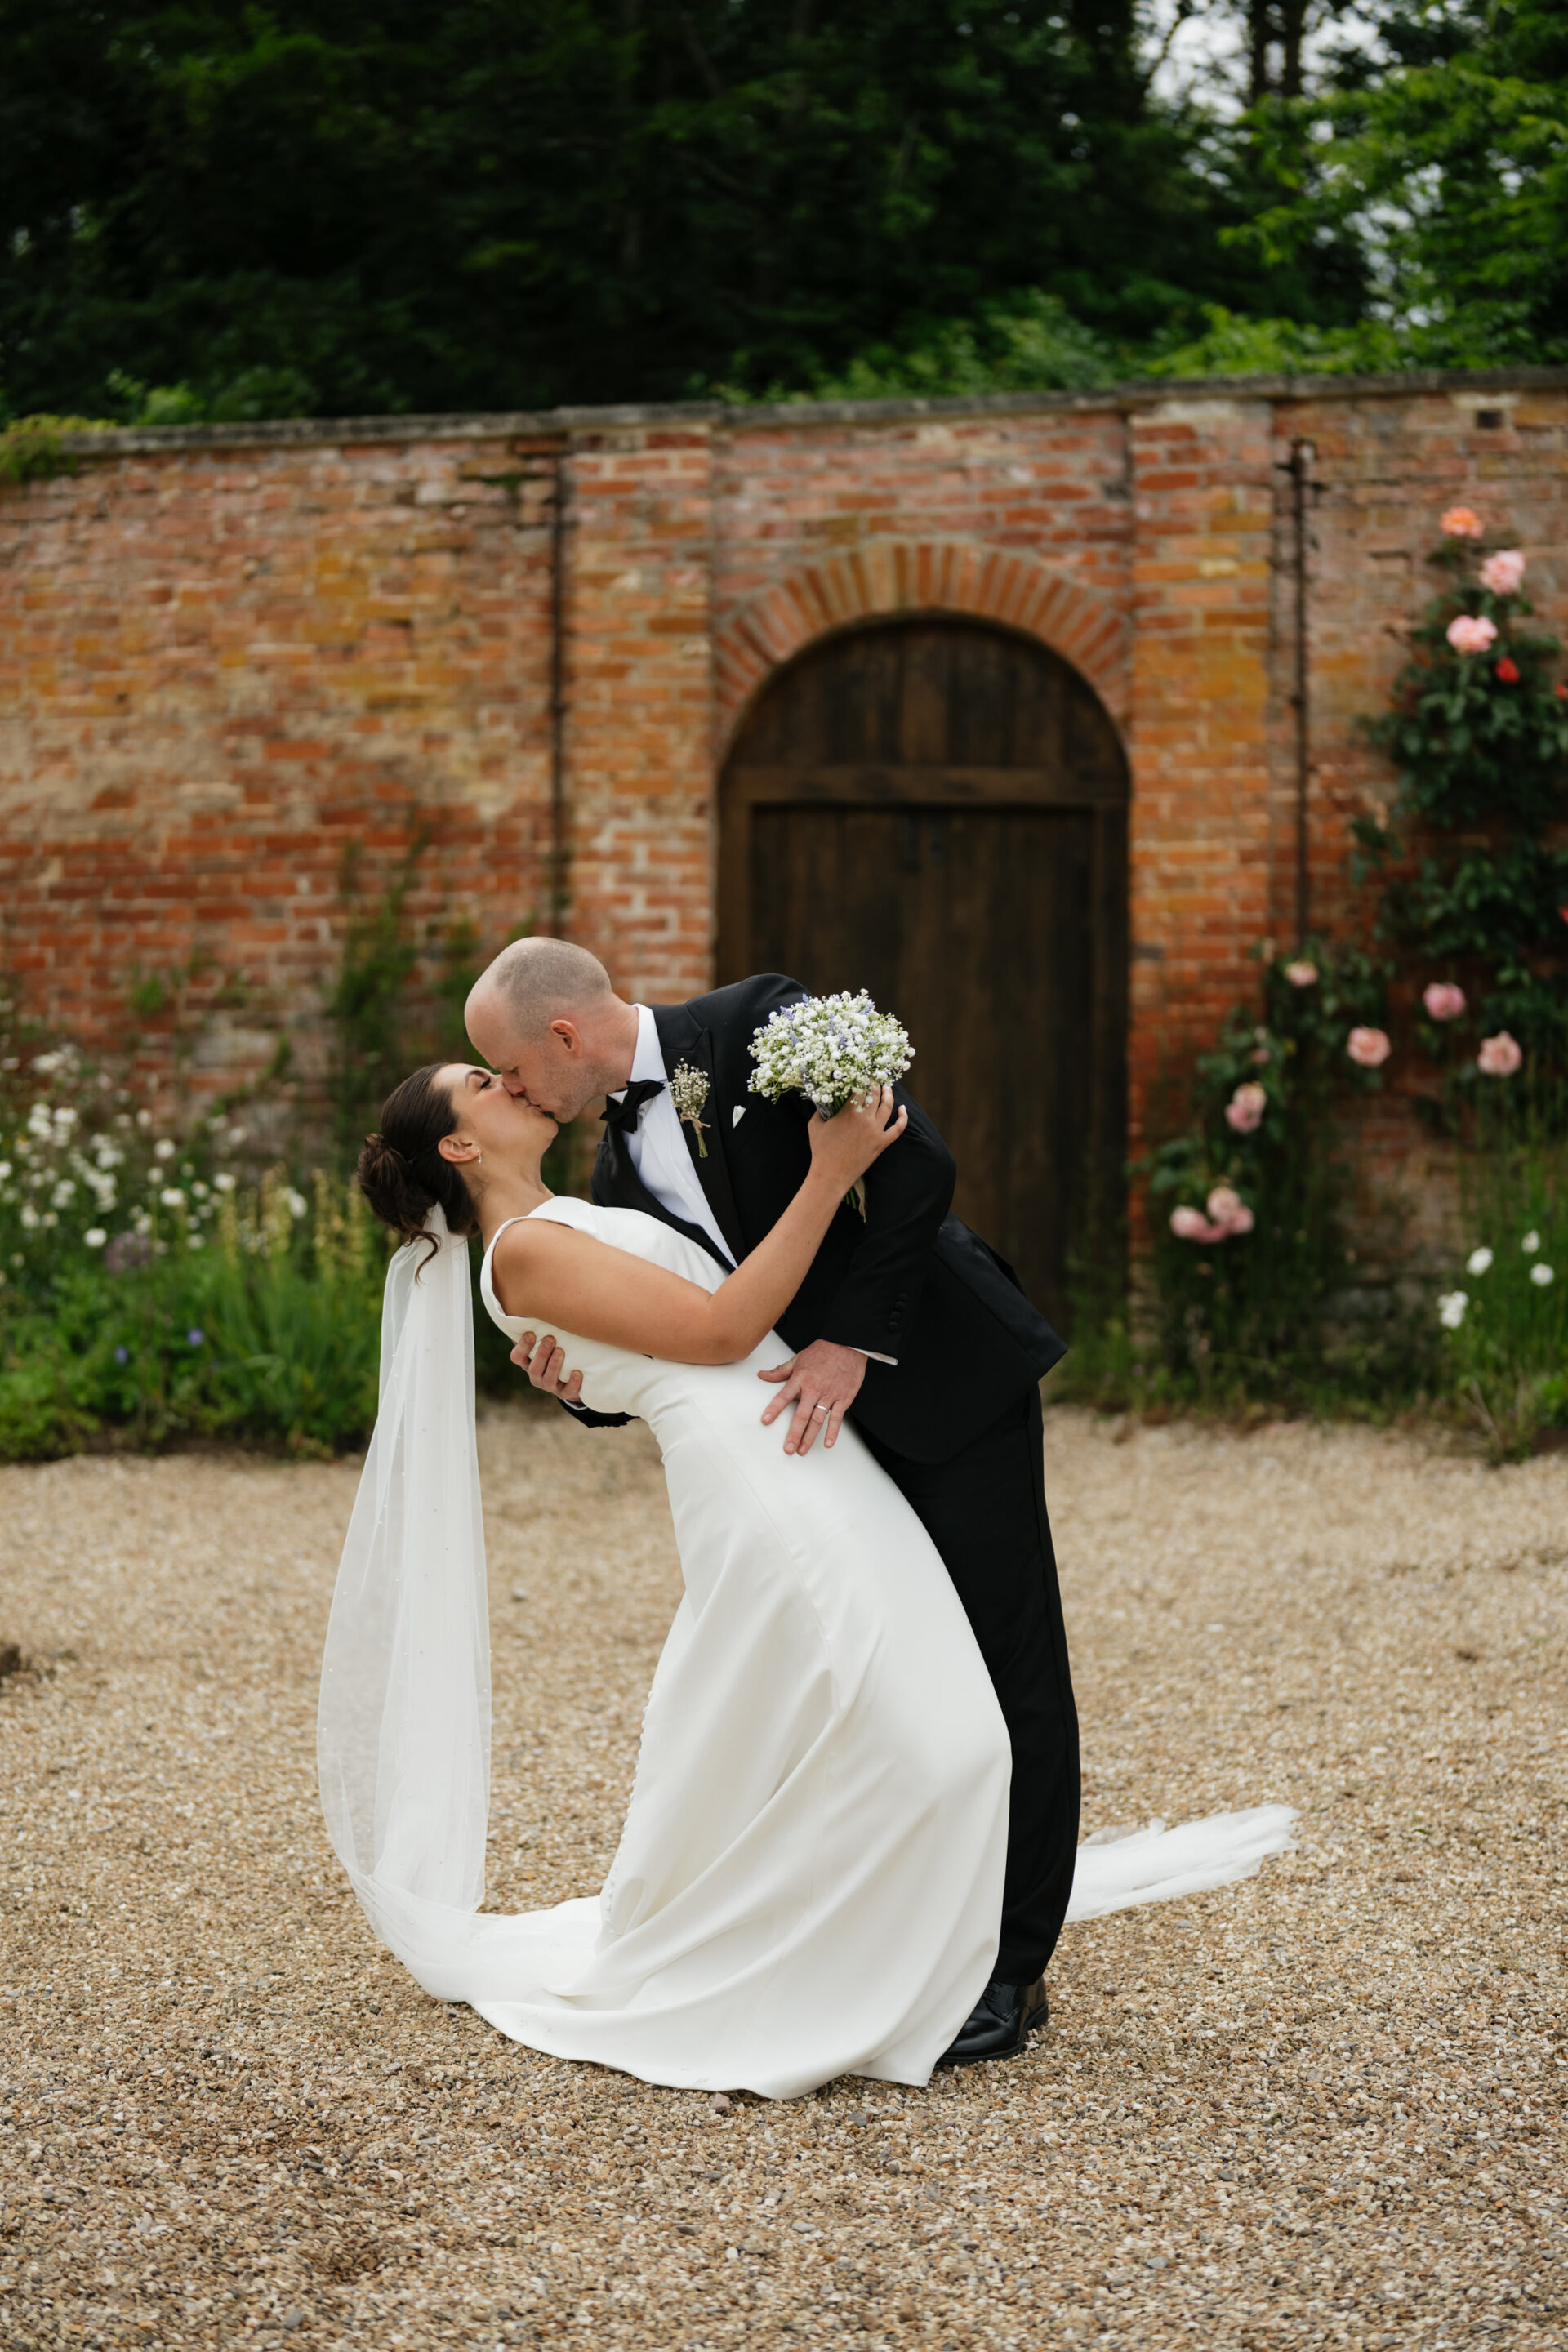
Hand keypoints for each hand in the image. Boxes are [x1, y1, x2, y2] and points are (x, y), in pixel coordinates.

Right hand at [511, 1330, 583, 1405]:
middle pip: (534, 1368)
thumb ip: (537, 1330)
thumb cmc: (554, 1353)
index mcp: (528, 1363)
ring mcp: (550, 1386)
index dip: (523, 1347)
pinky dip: (573, 1383)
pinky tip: (578, 1373)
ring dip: (554, 1365)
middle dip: (541, 1353)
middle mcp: (536, 1376)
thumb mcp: (544, 1343)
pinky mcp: (565, 1393)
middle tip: (551, 1338)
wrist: (570, 1379)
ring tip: (561, 1351)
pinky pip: (567, 1391)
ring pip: (548, 1379)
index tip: (531, 1333)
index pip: (517, 1357)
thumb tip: (530, 1305)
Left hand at [758, 1337, 866, 1455]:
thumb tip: (763, 1375)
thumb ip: (780, 1371)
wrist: (848, 1345)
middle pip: (801, 1415)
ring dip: (810, 1437)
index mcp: (801, 1379)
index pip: (784, 1396)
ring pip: (817, 1420)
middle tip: (788, 1448)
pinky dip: (833, 1432)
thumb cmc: (824, 1351)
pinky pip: (837, 1418)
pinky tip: (828, 1443)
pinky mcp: (844, 1399)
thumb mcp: (798, 1358)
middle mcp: (814, 1389)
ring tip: (802, 1450)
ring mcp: (829, 1395)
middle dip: (794, 1434)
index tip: (766, 1420)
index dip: (774, 1409)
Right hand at [807, 1086, 906, 1191]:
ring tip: (887, 1087)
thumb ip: (820, 1109)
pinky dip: (903, 1117)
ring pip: (887, 1106)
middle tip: (874, 1077)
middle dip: (874, 1082)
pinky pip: (898, 1128)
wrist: (830, 1175)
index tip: (861, 1071)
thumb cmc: (820, 1150)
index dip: (861, 1077)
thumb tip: (823, 1097)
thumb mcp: (815, 1125)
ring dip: (888, 1094)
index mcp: (848, 1111)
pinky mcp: (882, 1143)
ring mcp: (875, 1131)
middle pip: (874, 1093)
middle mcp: (865, 1119)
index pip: (859, 1087)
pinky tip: (903, 1109)